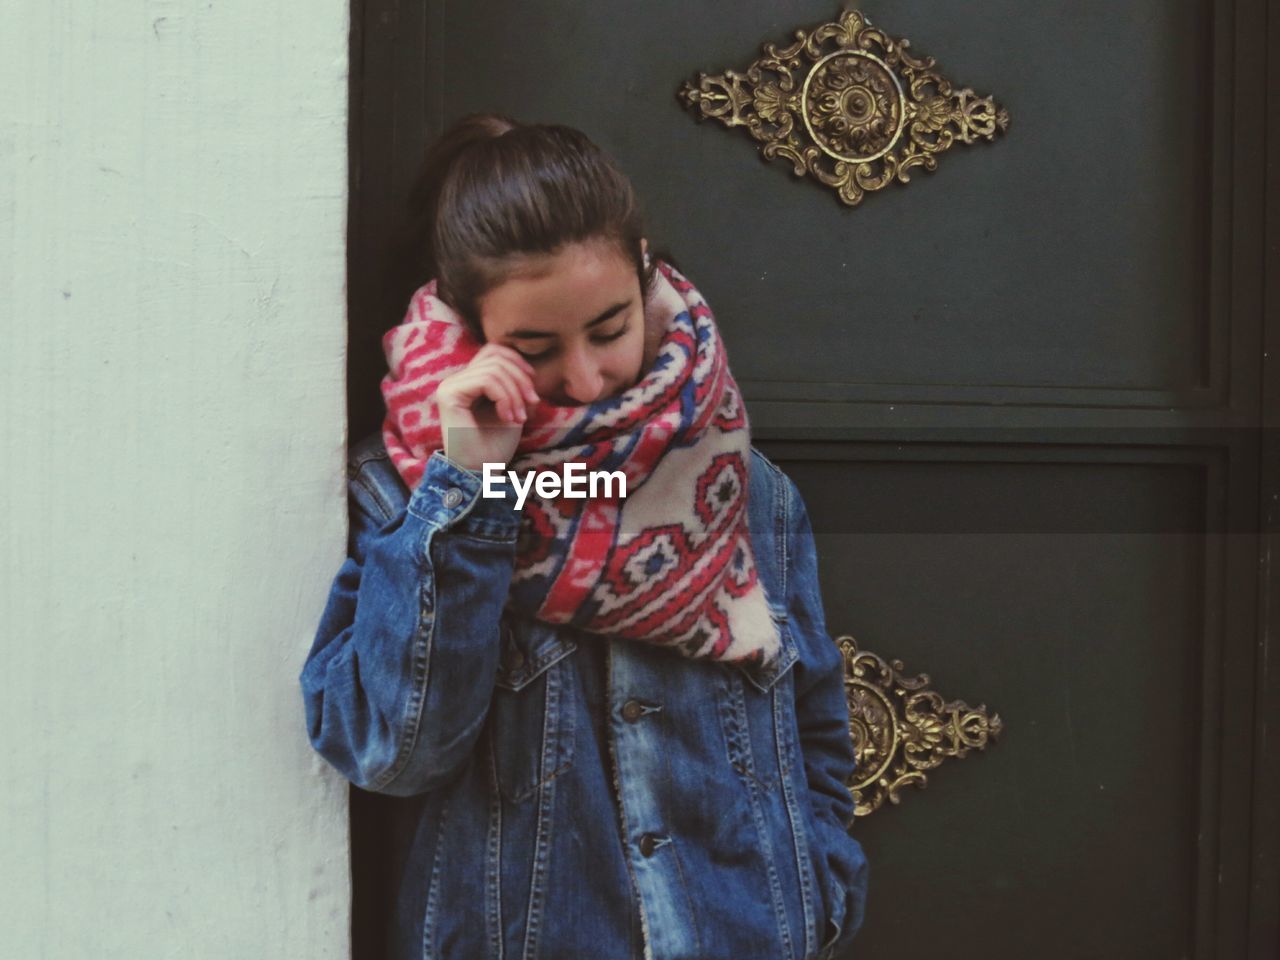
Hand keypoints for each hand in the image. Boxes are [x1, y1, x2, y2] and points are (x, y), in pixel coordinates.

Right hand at [435, 343, 540, 472]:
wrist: (480, 473)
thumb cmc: (495, 447)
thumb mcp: (512, 409)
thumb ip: (516, 386)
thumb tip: (529, 368)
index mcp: (468, 381)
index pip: (493, 352)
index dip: (517, 362)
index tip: (533, 389)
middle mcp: (455, 380)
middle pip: (496, 357)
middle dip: (521, 380)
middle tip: (532, 405)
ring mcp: (450, 386)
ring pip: (494, 369)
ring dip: (515, 393)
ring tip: (520, 417)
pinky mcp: (449, 394)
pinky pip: (486, 380)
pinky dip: (505, 397)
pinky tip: (508, 418)